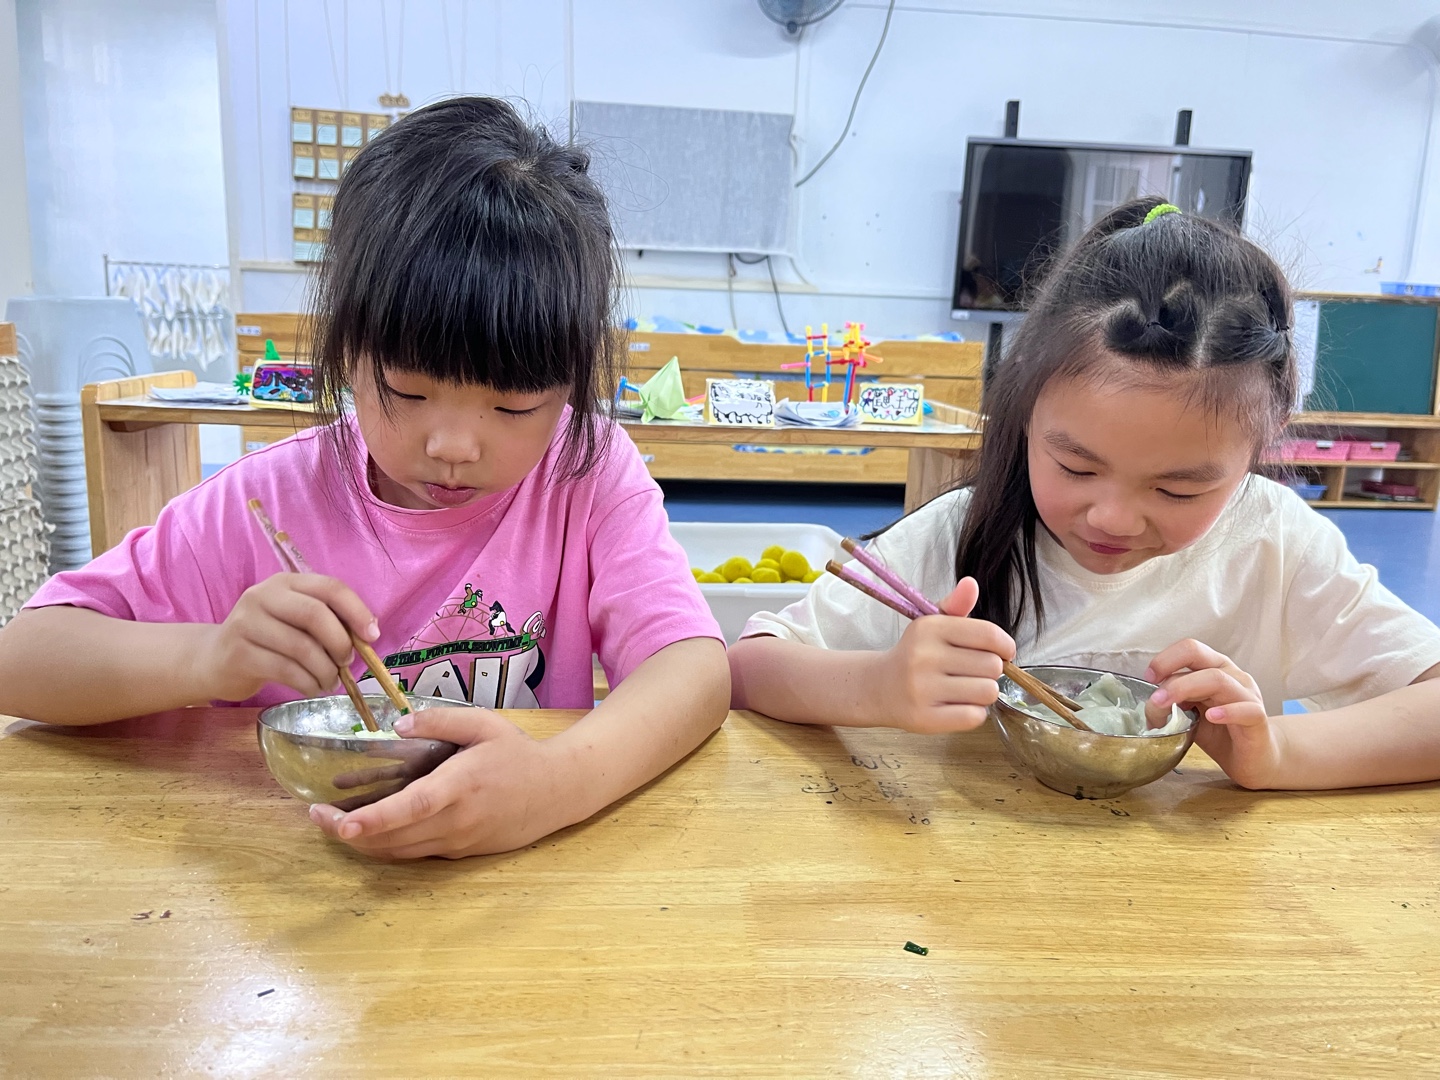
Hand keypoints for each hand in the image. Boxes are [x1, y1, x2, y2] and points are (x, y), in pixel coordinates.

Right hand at [193, 573, 377, 700]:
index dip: (356, 611)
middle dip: (340, 642)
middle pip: (315, 614)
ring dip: (325, 670)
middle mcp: (262, 596)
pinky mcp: (238, 653)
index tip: (372, 636)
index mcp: (285, 583)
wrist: (214, 660)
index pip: (329, 587)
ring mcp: (246, 623)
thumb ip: (328, 621)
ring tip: (330, 681)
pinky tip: (312, 688)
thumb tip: (369, 634)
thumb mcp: (295, 621)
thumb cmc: (268, 640)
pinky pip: (285, 670)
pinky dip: (307, 683)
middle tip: (347, 662)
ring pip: (301, 647)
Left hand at [309, 707, 570, 858]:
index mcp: (459, 786)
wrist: (557, 792)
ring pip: (399, 852)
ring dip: (364, 842)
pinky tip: (371, 830)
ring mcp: (457, 842)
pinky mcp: (459, 854)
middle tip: (316, 815)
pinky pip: (415, 854)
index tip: (339, 822)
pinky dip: (388, 846)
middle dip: (348, 832)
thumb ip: (439, 720)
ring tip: (334, 823)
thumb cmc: (518, 753)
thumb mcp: (483, 724)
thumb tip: (396, 726)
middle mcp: (455, 821)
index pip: (409, 807)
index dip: (373, 819)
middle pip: (393, 838)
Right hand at [876, 577, 1015, 733]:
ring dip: (984, 692)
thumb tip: (971, 584)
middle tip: (973, 672)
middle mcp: (924, 657)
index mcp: (929, 628)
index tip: (1003, 652)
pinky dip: (974, 713)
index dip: (1005, 645)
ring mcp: (923, 689)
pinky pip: (974, 717)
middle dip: (991, 671)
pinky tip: (959, 706)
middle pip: (992, 666)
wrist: (878, 687)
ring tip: (967, 689)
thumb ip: (956, 605)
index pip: (988, 634)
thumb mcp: (933, 625)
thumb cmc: (915, 654)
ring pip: (988, 692)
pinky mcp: (925, 718)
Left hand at [1146, 639, 1282, 788]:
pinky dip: (1227, 711)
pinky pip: (1246, 709)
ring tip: (1166, 706)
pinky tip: (1211, 717)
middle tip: (1153, 697)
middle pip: (1199, 657)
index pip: (1189, 649)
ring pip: (1218, 680)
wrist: (1254, 758)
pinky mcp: (1258, 718)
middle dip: (1170, 672)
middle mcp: (1232, 676)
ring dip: (1186, 689)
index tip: (1148, 678)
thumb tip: (1149, 703)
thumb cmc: (1220, 732)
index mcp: (1213, 669)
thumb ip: (1173, 704)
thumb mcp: (1190, 715)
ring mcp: (1247, 695)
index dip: (1165, 659)